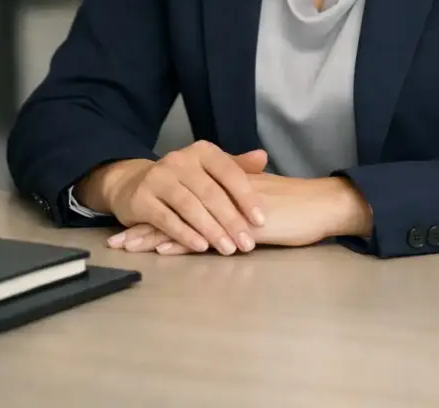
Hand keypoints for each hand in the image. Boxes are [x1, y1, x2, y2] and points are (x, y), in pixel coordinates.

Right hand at [98, 142, 268, 254]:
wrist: (134, 184)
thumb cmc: (183, 181)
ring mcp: (158, 178)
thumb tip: (263, 157)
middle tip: (246, 243)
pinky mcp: (141, 199)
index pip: (229, 172)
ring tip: (228, 249)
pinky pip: (166, 219)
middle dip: (231, 220)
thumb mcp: (210, 170)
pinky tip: (201, 247)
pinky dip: (185, 234)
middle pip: (210, 192)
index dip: (246, 196)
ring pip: (190, 206)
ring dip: (211, 230)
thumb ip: (237, 166)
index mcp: (202, 151)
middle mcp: (179, 160)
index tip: (260, 220)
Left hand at [110, 173, 372, 254]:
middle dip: (145, 225)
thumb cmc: (296, 208)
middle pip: (175, 208)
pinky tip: (163, 250)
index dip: (159, 210)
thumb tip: (221, 212)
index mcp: (223, 187)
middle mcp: (220, 194)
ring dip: (154, 236)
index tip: (134, 222)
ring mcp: (228, 209)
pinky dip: (182, 242)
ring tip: (127, 247)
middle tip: (118, 239)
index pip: (184, 198)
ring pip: (184, 220)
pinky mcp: (239, 224)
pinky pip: (205, 233)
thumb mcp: (262, 200)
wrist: (321, 205)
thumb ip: (238, 201)